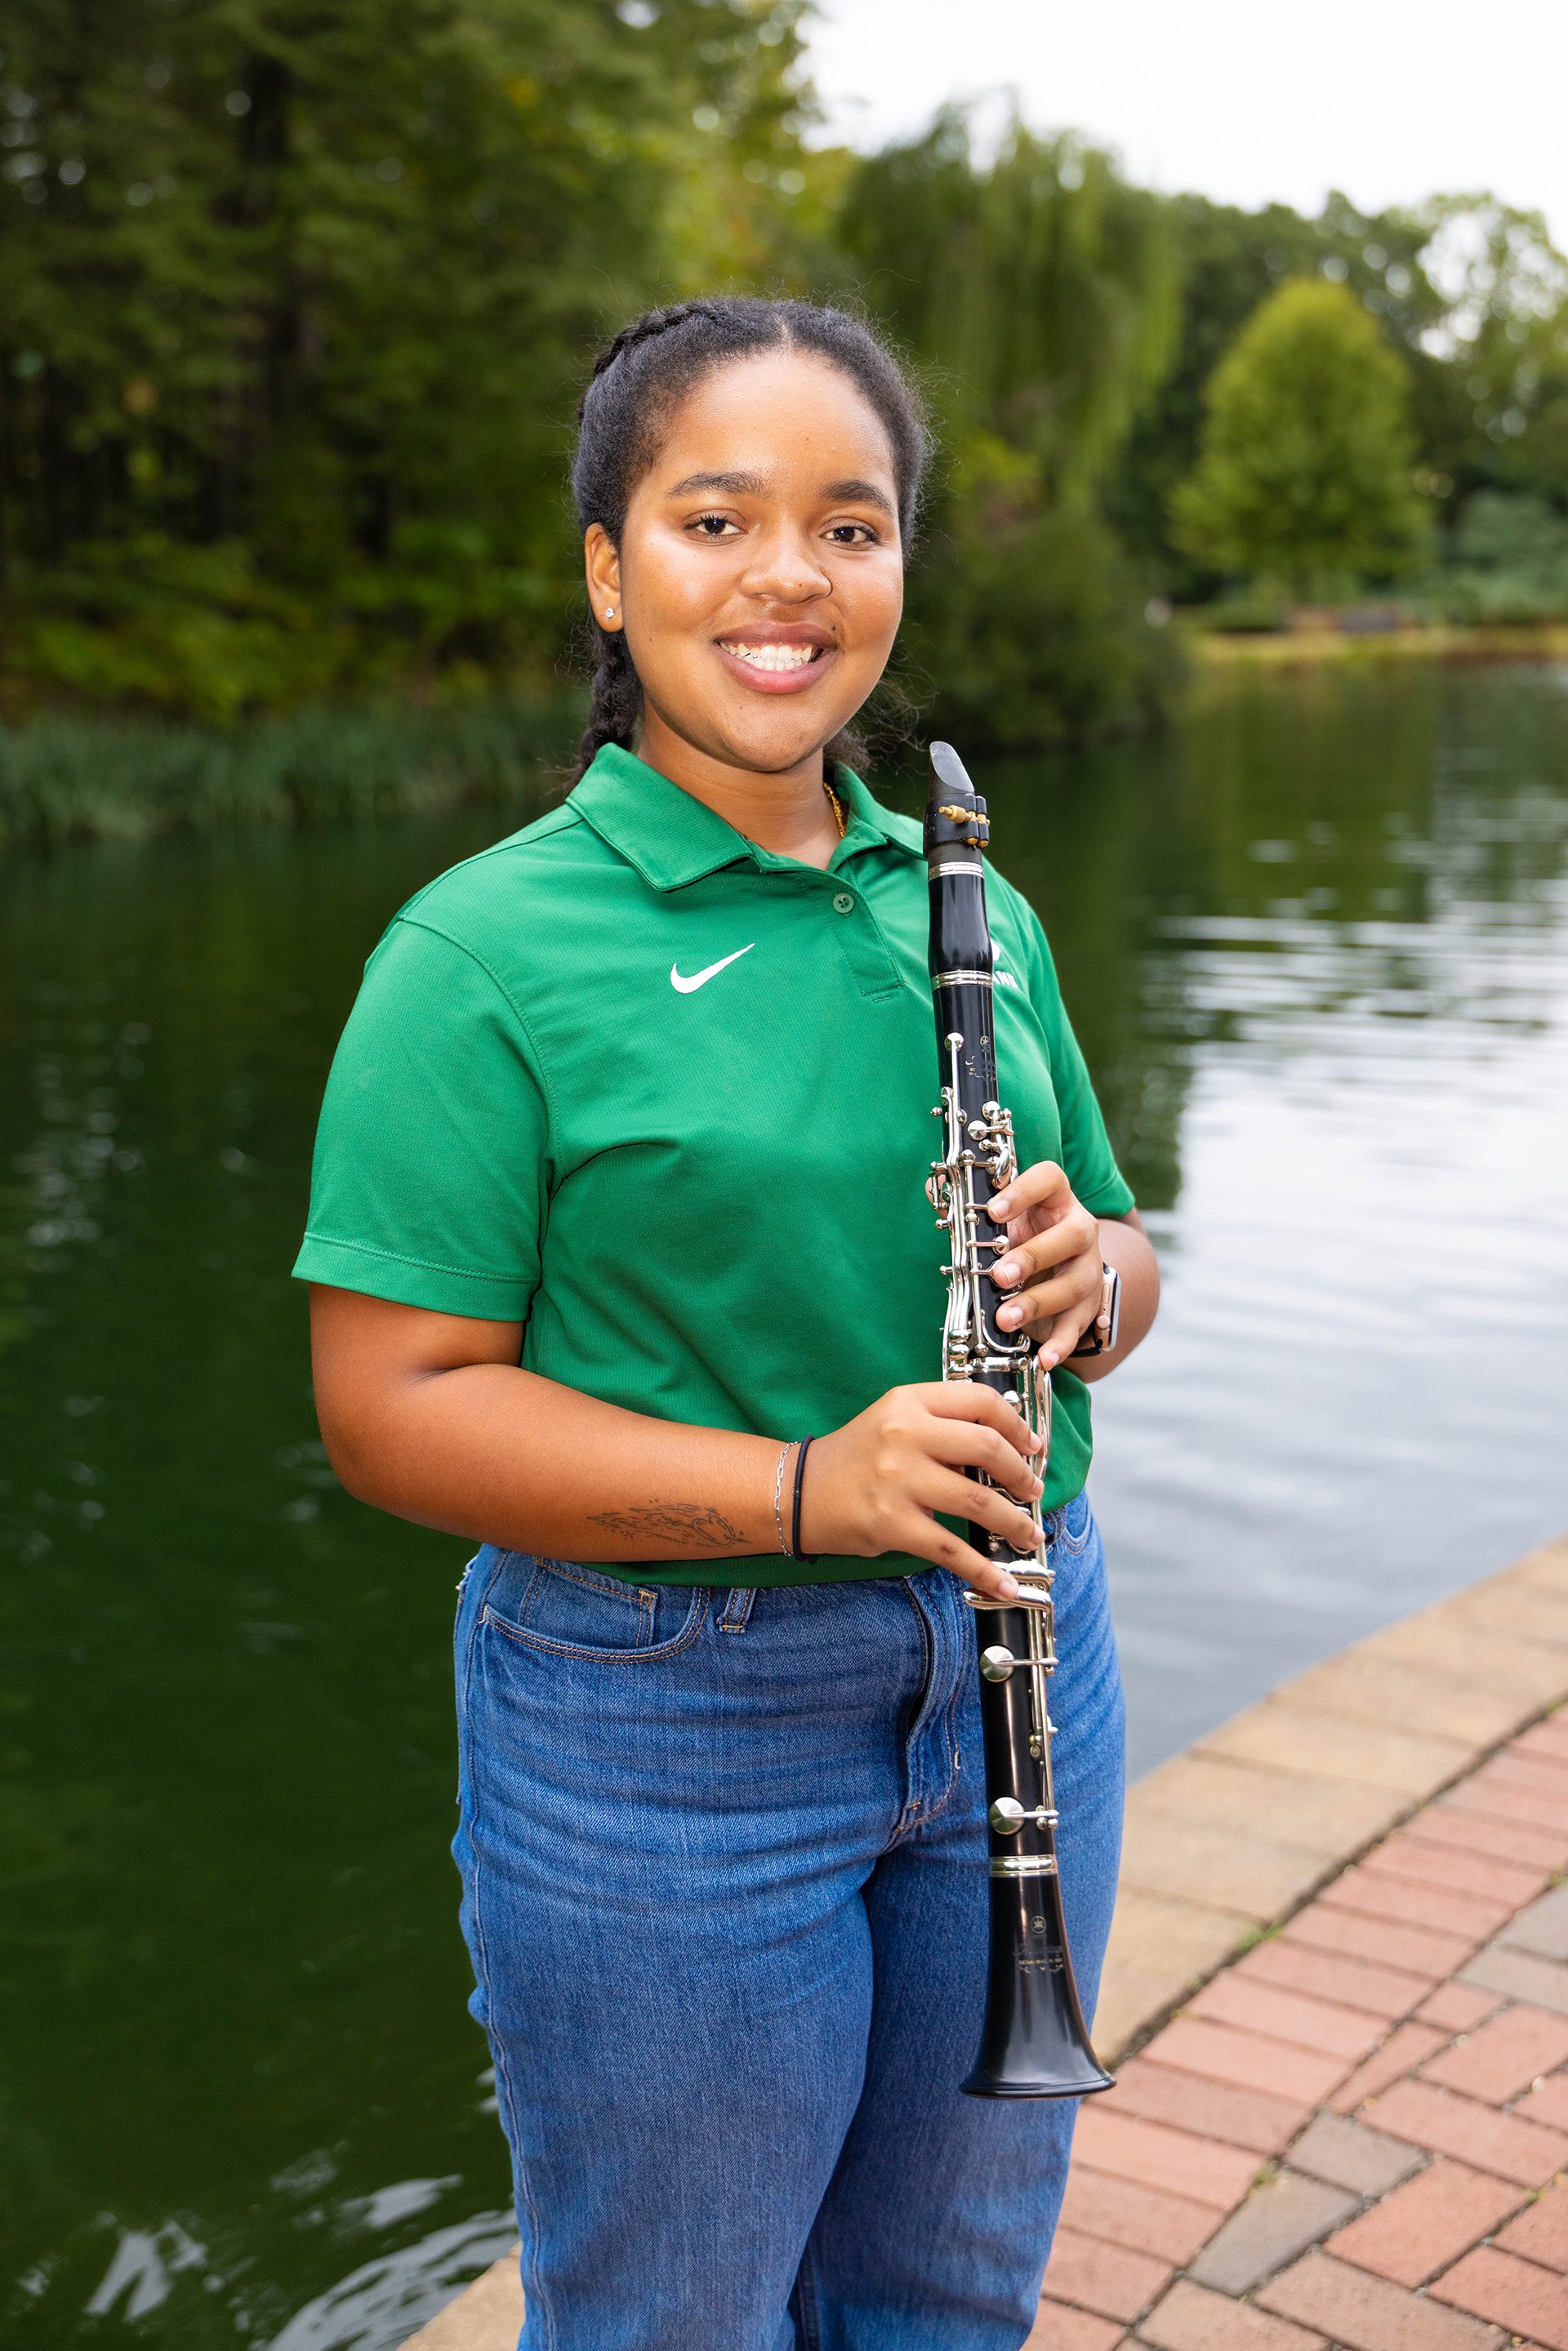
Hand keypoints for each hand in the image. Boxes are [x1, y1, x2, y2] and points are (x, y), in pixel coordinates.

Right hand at [801, 1381, 1043, 1599]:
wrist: (802, 1492)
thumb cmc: (857, 1457)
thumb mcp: (895, 1421)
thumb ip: (942, 1426)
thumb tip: (1004, 1452)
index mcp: (909, 1402)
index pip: (981, 1401)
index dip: (1017, 1425)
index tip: (1032, 1447)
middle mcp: (905, 1435)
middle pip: (987, 1448)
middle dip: (1021, 1474)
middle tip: (1032, 1491)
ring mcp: (898, 1480)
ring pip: (977, 1500)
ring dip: (1013, 1521)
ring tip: (1027, 1532)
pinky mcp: (893, 1524)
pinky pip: (952, 1550)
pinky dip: (984, 1570)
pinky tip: (1003, 1582)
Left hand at [986, 1160, 1102, 1369]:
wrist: (1063, 1267)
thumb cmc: (1024, 1237)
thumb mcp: (1005, 1221)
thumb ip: (976, 1213)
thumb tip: (937, 1192)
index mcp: (1056, 1200)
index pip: (1049, 1180)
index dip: (1024, 1191)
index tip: (993, 1211)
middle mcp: (1079, 1230)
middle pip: (1072, 1235)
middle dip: (1033, 1256)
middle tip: (1000, 1276)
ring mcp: (1088, 1268)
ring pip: (1075, 1283)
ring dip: (1038, 1303)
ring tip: (1005, 1319)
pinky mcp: (1087, 1306)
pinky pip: (1078, 1326)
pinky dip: (1061, 1344)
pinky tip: (1043, 1357)